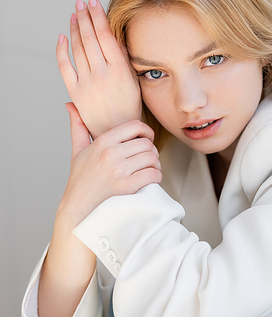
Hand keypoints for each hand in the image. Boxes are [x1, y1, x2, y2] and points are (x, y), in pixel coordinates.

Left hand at [57, 0, 142, 138]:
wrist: (117, 131)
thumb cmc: (129, 107)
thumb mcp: (134, 80)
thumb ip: (125, 58)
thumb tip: (115, 36)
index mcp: (120, 70)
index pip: (105, 35)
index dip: (98, 16)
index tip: (94, 3)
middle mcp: (102, 74)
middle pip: (90, 38)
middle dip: (85, 17)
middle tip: (82, 3)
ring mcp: (87, 83)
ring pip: (77, 49)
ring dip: (75, 28)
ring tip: (74, 15)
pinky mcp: (75, 92)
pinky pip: (65, 66)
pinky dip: (62, 50)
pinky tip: (62, 37)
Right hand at [59, 103, 161, 226]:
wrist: (78, 211)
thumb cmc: (79, 181)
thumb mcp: (77, 151)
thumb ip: (77, 127)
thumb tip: (70, 105)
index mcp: (102, 142)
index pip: (135, 126)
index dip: (146, 131)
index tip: (146, 138)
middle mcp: (111, 154)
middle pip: (147, 143)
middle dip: (151, 151)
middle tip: (147, 159)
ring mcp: (119, 170)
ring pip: (152, 158)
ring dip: (155, 164)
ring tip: (149, 169)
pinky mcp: (127, 187)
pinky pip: (153, 174)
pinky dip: (156, 177)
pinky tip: (149, 180)